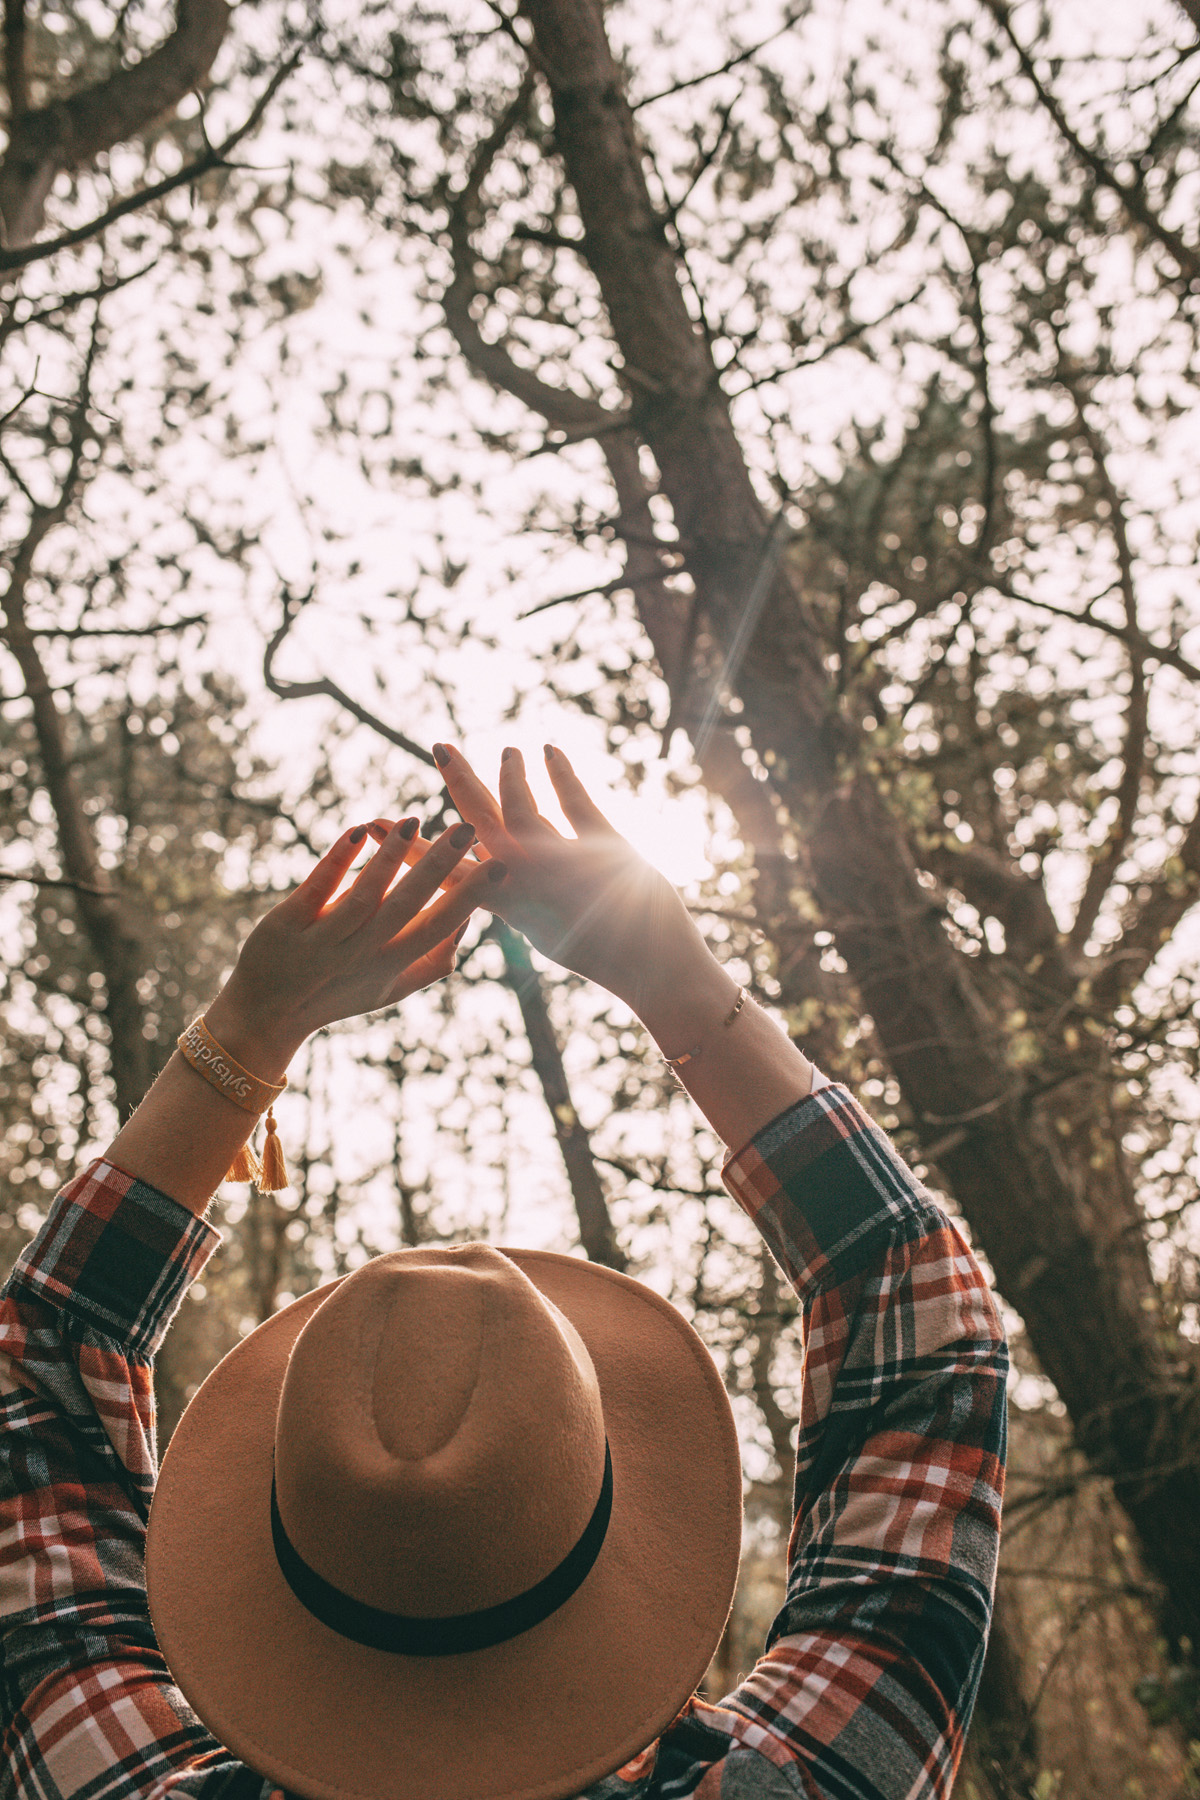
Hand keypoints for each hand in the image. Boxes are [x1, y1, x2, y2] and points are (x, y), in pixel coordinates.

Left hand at [206, 817, 503, 1073]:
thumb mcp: (390, 989)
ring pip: (364, 897)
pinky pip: (315, 890)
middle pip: (406, 907)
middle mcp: (361, 954)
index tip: (498, 867)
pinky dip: (336, 861)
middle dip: (438, 868)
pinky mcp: (287, 925)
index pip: (438, 928)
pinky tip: (357, 833)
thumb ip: (432, 962)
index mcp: (391, 966)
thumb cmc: (337, 995)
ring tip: (413, 822)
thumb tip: (468, 923)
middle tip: (465, 829)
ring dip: (389, 858)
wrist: (266, 1016)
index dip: (469, 899)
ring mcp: (323, 941)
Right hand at [427, 744, 708, 1012]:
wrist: (655, 969)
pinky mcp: (604, 847)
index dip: (411, 849)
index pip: (449, 871)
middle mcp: (527, 883)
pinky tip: (549, 750)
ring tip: (509, 750)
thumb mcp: (546, 930)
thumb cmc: (601, 951)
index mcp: (510, 906)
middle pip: (479, 824)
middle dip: (458, 781)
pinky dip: (561, 772)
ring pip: (522, 807)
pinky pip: (575, 801)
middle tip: (440, 746)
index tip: (379, 824)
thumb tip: (491, 874)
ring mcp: (563, 863)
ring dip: (512, 774)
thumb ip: (518, 898)